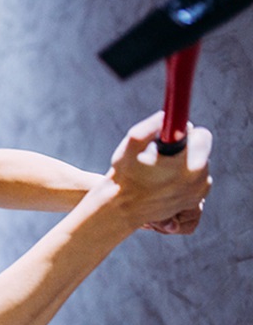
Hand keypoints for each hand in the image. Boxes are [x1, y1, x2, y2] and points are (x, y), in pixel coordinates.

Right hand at [106, 111, 211, 229]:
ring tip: (159, 171)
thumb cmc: (125, 176)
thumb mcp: (130, 145)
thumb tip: (166, 116)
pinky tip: (164, 181)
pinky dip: (183, 177)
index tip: (168, 139)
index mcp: (190, 165)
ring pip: (199, 165)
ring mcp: (198, 193)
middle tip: (160, 156)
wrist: (121, 208)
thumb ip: (150, 126)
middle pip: (201, 150)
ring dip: (183, 163)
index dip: (184, 133)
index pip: (202, 136)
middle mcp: (200, 180)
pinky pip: (196, 180)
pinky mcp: (194, 201)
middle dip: (183, 149)